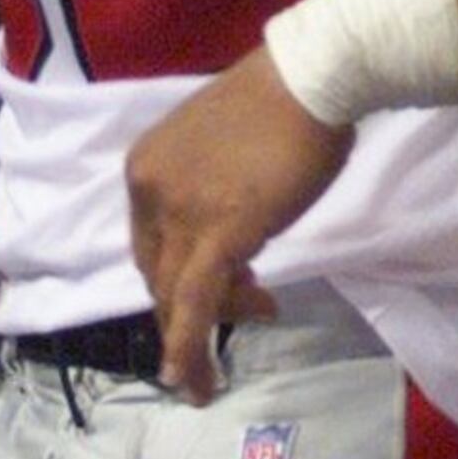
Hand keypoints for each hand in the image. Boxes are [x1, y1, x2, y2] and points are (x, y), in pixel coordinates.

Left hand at [127, 50, 340, 404]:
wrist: (312, 77)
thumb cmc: (283, 104)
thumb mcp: (226, 151)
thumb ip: (212, 193)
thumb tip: (232, 230)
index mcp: (145, 168)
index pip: (153, 244)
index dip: (183, 274)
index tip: (234, 280)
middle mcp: (149, 191)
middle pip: (159, 273)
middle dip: (197, 304)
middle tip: (256, 305)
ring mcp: (180, 212)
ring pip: (174, 295)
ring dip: (196, 336)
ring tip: (255, 322)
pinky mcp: (218, 233)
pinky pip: (195, 304)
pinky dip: (189, 348)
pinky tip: (196, 381)